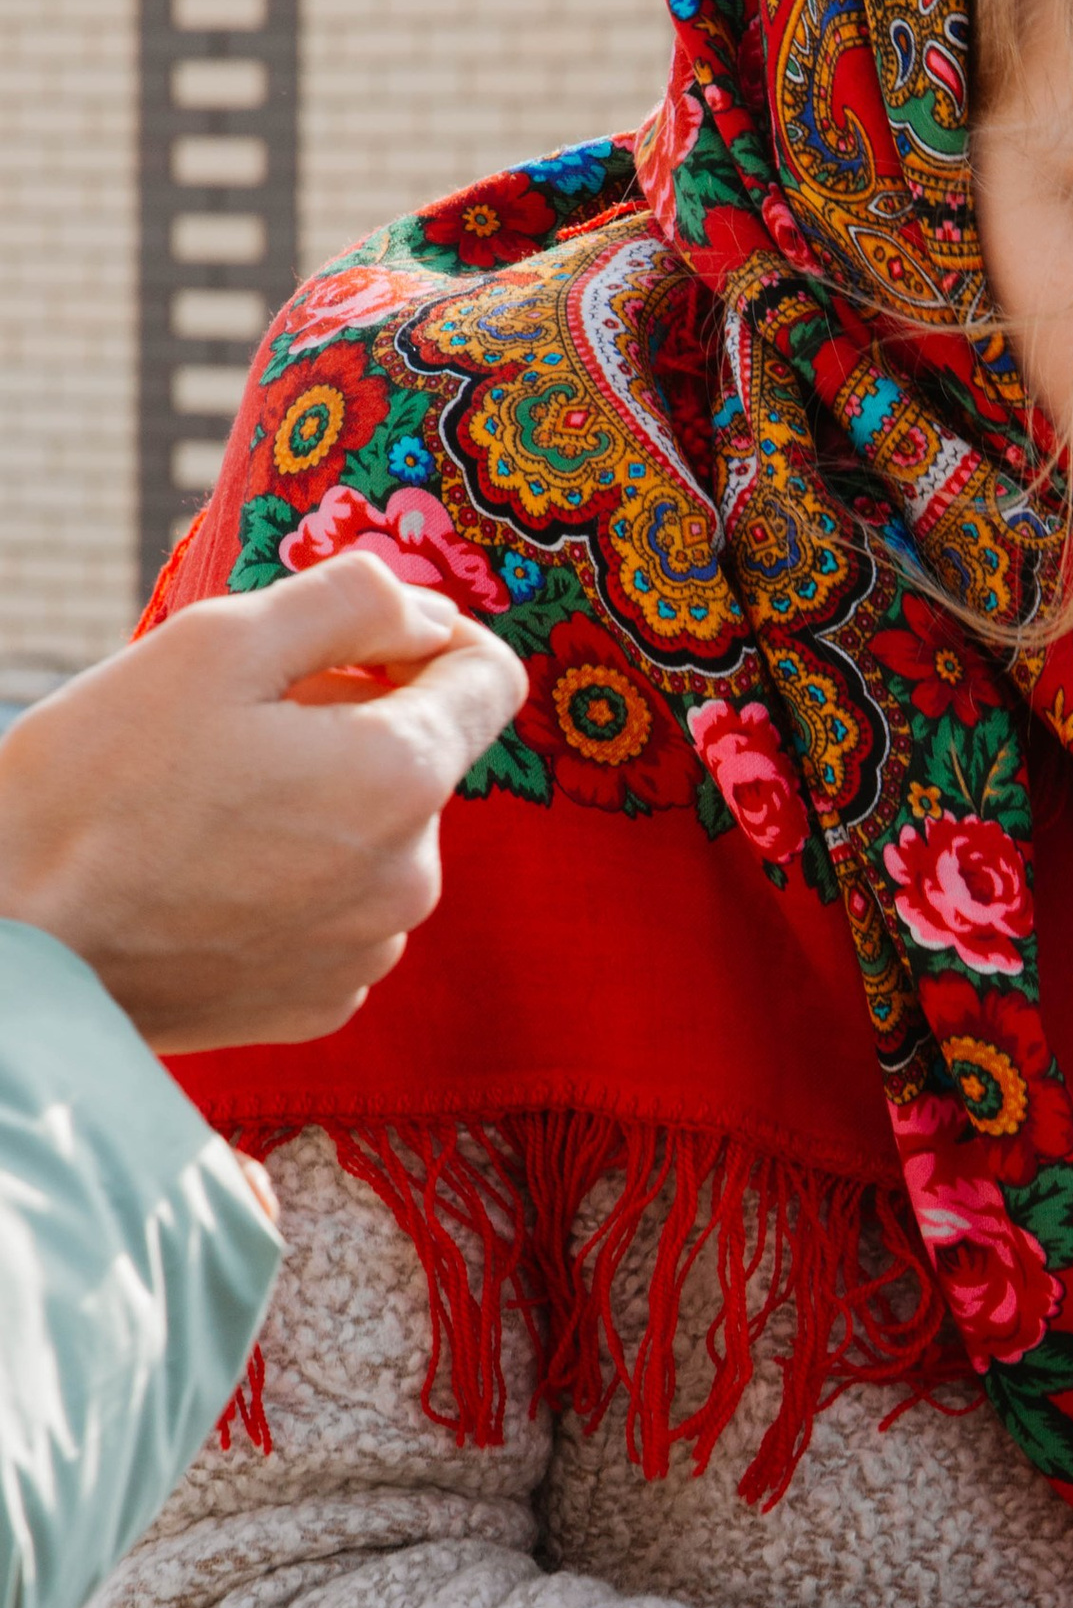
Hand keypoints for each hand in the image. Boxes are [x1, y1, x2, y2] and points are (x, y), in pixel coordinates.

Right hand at [0, 558, 527, 1049]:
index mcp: (401, 777)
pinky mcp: (324, 1002)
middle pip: (418, 761)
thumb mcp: (217, 644)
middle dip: (349, 727)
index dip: (430, 638)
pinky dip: (293, 884)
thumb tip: (428, 617)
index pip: (490, 679)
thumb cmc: (99, 782)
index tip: (359, 638)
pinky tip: (207, 881)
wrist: (22, 944)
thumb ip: (350, 604)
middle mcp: (413, 877)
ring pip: (376, 840)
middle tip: (229, 733)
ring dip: (319, 808)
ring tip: (207, 812)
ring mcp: (370, 951)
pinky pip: (338, 913)